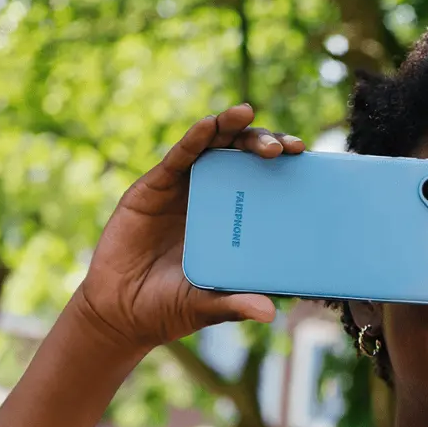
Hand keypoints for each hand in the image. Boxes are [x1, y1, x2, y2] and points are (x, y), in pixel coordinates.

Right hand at [74, 103, 303, 351]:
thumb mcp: (209, 306)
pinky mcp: (155, 188)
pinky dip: (194, 139)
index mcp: (236, 222)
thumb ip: (236, 304)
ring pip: (213, 147)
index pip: (266, 184)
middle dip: (265, 143)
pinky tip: (208, 126)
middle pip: (244, 157)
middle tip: (286, 149)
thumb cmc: (171, 308)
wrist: (121, 310)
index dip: (286, 169)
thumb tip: (270, 313)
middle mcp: (214, 199)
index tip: (307, 160)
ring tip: (246, 113)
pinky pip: (178, 157)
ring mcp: (185, 190)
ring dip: (230, 127)